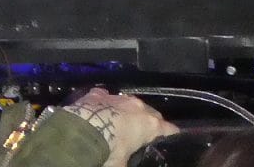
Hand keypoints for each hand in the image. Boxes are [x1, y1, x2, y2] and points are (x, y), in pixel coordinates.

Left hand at [62, 89, 179, 166]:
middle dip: (150, 121)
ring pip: (129, 102)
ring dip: (128, 110)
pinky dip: (105, 103)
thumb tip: (125, 163)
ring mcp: (118, 97)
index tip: (172, 139)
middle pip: (151, 112)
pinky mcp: (98, 94)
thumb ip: (129, 160)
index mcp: (150, 124)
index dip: (171, 135)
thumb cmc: (110, 149)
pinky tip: (100, 109)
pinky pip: (106, 97)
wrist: (81, 130)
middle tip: (144, 133)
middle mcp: (137, 107)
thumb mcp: (123, 162)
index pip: (170, 129)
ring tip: (122, 121)